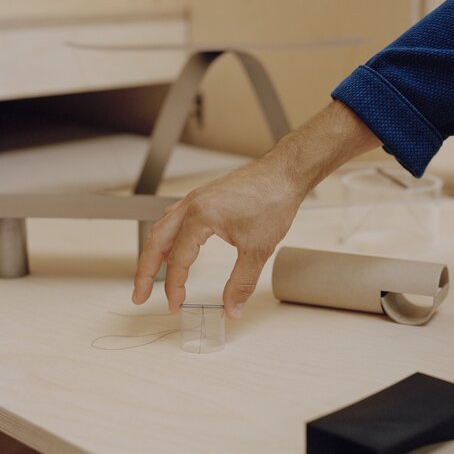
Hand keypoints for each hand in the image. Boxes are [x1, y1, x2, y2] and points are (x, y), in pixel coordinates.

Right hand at [131, 100, 380, 317]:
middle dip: (145, 271)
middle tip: (139, 294)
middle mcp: (191, 205)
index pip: (177, 260)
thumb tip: (232, 309)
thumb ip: (241, 283)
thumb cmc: (272, 201)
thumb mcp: (257, 249)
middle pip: (156, 242)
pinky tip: (174, 246)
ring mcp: (196, 198)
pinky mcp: (205, 197)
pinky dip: (168, 237)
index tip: (175, 305)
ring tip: (151, 275)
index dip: (174, 287)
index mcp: (199, 217)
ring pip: (162, 228)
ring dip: (154, 253)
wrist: (284, 173)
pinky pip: (175, 218)